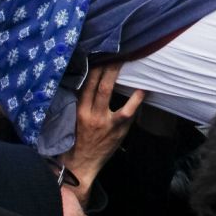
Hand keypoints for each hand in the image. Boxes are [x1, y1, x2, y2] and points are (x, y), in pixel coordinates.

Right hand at [59, 62, 144, 199]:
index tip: (98, 53)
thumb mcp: (72, 120)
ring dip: (116, 73)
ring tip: (125, 59)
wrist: (80, 166)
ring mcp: (102, 120)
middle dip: (105, 64)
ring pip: (108, 90)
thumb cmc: (76, 141)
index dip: (91, 66)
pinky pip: (128, 110)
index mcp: (76, 108)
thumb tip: (88, 82)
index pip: (83, 82)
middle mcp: (87, 111)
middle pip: (95, 81)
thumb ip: (79, 102)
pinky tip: (143, 89)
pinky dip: (136, 99)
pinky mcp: (116, 128)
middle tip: (115, 50)